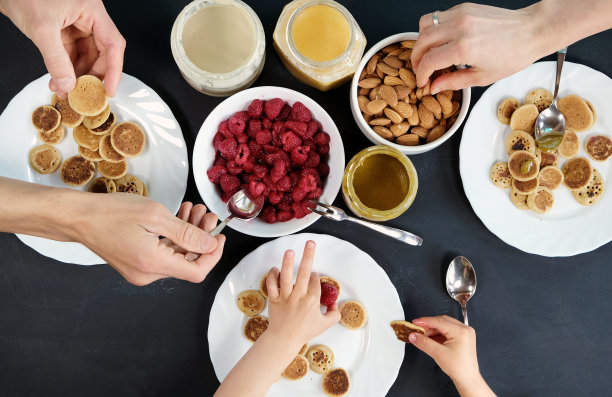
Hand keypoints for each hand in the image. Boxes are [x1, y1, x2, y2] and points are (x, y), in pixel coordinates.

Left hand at [0, 0, 124, 96]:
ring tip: (66, 90)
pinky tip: (59, 82)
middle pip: (101, 54)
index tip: (108, 90)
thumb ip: (56, 59)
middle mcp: (89, 18)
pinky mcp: (65, 32)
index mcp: (92, 11)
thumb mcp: (41, 28)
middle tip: (84, 93)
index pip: (113, 44)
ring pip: (86, 58)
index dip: (114, 70)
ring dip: (76, 76)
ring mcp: (77, 26)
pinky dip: (65, 70)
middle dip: (91, 76)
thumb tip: (68, 84)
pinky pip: (71, 56)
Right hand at [71, 195, 224, 285]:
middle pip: (188, 262)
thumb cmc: (109, 212)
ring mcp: (140, 272)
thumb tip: (210, 244)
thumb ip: (186, 233)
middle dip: (201, 238)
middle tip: (205, 215)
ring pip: (176, 257)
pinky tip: (178, 219)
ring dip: (188, 235)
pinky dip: (173, 239)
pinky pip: (163, 255)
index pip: (197, 272)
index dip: (213, 256)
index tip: (220, 237)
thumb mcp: (154, 215)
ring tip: (192, 211)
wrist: (78, 217)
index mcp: (153, 263)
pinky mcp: (136, 266)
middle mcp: (147, 274)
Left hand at [266, 240, 339, 348]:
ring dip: (288, 263)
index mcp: (312, 301)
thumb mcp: (325, 325)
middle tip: (310, 243)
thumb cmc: (304, 332)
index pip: (315, 281)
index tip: (313, 276)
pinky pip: (271, 285)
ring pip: (286, 277)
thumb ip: (334, 314)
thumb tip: (336, 304)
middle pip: (304, 273)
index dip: (315, 276)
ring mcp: (285, 298)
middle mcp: (299, 297)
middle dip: (308, 256)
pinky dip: (272, 276)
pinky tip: (275, 269)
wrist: (284, 339)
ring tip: (290, 251)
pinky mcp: (274, 300)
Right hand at [408, 315, 494, 396]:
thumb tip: (414, 336)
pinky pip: (447, 331)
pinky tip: (430, 339)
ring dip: (432, 330)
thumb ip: (424, 343)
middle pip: (441, 322)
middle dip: (428, 326)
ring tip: (422, 336)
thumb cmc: (459, 368)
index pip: (439, 321)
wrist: (467, 379)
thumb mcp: (438, 354)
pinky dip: (437, 334)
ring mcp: (464, 333)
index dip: (425, 321)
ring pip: (443, 326)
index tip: (415, 322)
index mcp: (461, 331)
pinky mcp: (461, 338)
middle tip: (417, 330)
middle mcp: (464, 330)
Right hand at [411, 3, 539, 93]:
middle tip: (420, 69)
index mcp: (463, 48)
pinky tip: (441, 41)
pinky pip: (438, 16)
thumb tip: (434, 87)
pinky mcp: (464, 7)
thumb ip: (453, 82)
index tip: (422, 81)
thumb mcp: (482, 77)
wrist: (532, 31)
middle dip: (416, 58)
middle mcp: (459, 28)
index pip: (428, 61)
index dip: (421, 74)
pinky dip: (434, 29)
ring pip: (425, 24)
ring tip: (427, 53)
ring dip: (421, 41)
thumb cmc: (513, 54)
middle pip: (421, 41)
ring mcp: (461, 14)